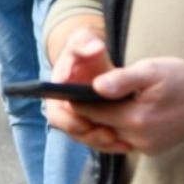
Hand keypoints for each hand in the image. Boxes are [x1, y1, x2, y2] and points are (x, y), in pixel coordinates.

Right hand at [44, 28, 124, 150]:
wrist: (93, 57)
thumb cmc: (87, 49)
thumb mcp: (84, 40)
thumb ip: (86, 43)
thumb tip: (95, 49)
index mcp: (57, 90)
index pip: (57, 112)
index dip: (70, 120)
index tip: (86, 121)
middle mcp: (63, 107)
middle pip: (72, 130)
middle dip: (89, 135)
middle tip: (109, 135)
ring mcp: (77, 116)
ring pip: (86, 137)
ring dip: (100, 141)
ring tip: (120, 141)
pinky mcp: (92, 123)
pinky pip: (98, 139)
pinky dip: (110, 142)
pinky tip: (126, 143)